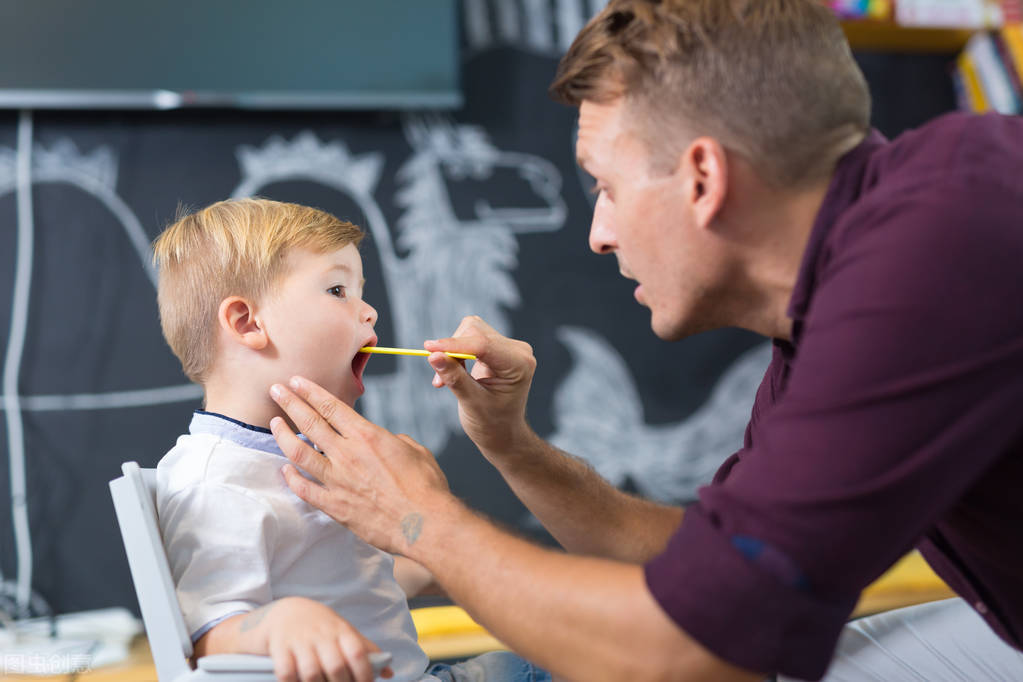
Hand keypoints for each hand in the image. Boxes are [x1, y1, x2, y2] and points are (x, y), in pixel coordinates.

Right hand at [206, 597, 390, 681]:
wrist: (286, 612)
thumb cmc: (322, 628)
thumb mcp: (345, 633)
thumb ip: (366, 651)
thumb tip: (390, 673)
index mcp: (341, 631)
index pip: (358, 653)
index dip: (365, 674)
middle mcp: (321, 635)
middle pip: (336, 666)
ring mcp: (300, 642)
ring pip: (312, 673)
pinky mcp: (280, 649)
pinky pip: (286, 673)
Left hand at [269, 376, 450, 554]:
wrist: (424, 523)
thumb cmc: (426, 487)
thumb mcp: (415, 450)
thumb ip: (395, 440)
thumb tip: (388, 440)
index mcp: (367, 436)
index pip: (331, 406)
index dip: (310, 391)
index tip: (296, 381)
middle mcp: (347, 454)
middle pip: (310, 422)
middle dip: (290, 403)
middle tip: (275, 390)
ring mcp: (338, 480)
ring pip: (299, 453)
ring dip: (283, 435)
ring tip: (274, 423)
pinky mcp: (335, 506)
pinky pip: (304, 489)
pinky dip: (292, 478)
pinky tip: (285, 469)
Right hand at [423, 316, 537, 458]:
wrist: (503, 433)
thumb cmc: (491, 423)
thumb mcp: (471, 402)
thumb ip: (454, 377)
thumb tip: (433, 355)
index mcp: (519, 364)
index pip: (483, 344)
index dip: (453, 344)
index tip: (428, 348)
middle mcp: (517, 350)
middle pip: (475, 331)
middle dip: (452, 350)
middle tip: (440, 379)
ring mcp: (508, 347)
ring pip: (470, 331)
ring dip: (452, 352)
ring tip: (447, 380)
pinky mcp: (497, 347)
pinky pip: (469, 338)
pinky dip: (456, 353)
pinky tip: (453, 374)